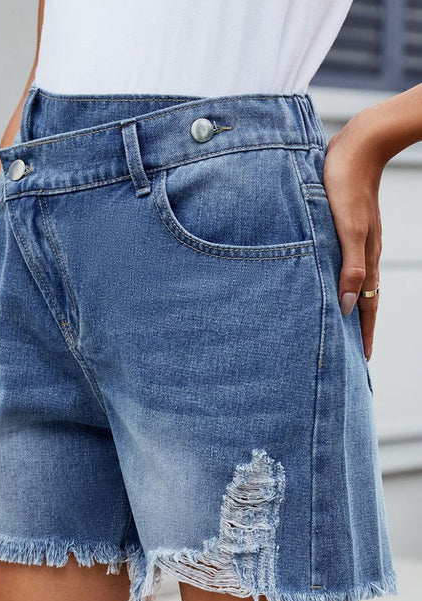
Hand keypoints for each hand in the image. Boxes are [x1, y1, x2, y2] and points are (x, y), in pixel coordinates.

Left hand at [323, 109, 383, 360]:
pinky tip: (328, 281)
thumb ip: (349, 267)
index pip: (365, 305)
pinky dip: (339, 280)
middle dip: (357, 326)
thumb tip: (345, 306)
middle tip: (351, 351)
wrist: (356, 146)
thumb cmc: (347, 184)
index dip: (363, 333)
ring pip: (351, 281)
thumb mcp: (349, 229)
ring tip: (338, 324)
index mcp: (365, 258)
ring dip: (347, 304)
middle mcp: (362, 253)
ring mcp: (355, 240)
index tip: (363, 360)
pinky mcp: (344, 227)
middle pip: (361, 297)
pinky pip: (343, 263)